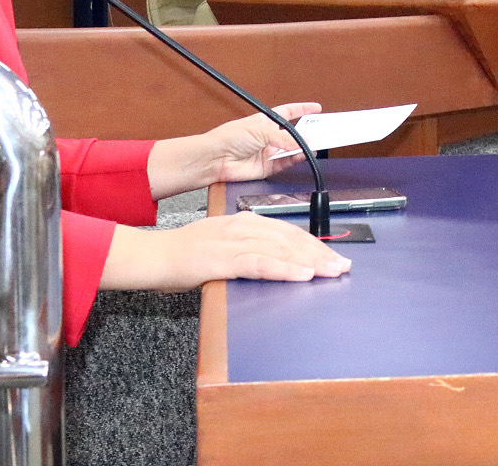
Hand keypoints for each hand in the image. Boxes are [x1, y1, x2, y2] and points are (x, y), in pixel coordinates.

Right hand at [103, 212, 350, 291]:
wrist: (154, 256)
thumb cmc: (185, 255)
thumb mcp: (221, 244)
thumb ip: (247, 249)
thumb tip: (274, 259)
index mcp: (244, 222)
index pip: (287, 232)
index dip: (314, 244)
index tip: (334, 255)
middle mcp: (242, 227)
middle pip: (290, 238)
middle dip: (320, 252)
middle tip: (344, 265)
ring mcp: (233, 242)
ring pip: (280, 249)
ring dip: (310, 261)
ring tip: (332, 271)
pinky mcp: (222, 260)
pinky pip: (259, 263)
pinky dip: (283, 268)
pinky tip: (301, 274)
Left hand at [202, 103, 321, 183]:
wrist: (217, 158)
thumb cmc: (230, 137)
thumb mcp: (260, 130)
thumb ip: (283, 138)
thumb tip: (301, 142)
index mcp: (266, 121)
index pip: (288, 113)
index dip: (302, 110)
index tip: (316, 108)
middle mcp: (268, 137)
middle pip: (292, 134)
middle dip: (306, 132)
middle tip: (321, 132)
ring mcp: (268, 152)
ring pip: (291, 150)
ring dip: (302, 148)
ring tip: (313, 145)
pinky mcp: (267, 167)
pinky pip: (285, 163)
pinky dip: (294, 160)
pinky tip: (301, 155)